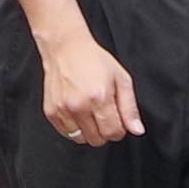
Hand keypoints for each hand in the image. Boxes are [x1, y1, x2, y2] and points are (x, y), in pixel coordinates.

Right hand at [39, 27, 141, 146]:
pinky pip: (66, 133)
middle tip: (103, 113)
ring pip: (81, 139)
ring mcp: (63, 110)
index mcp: (99, 98)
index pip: (113, 133)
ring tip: (89, 111)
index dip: (119, 129)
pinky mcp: (51, 112)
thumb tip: (137, 129)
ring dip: (88, 130)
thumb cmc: (93, 60)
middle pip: (97, 140)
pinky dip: (74, 127)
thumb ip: (130, 108)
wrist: (65, 48)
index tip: (117, 120)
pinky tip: (77, 111)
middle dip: (104, 130)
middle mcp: (79, 106)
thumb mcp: (121, 79)